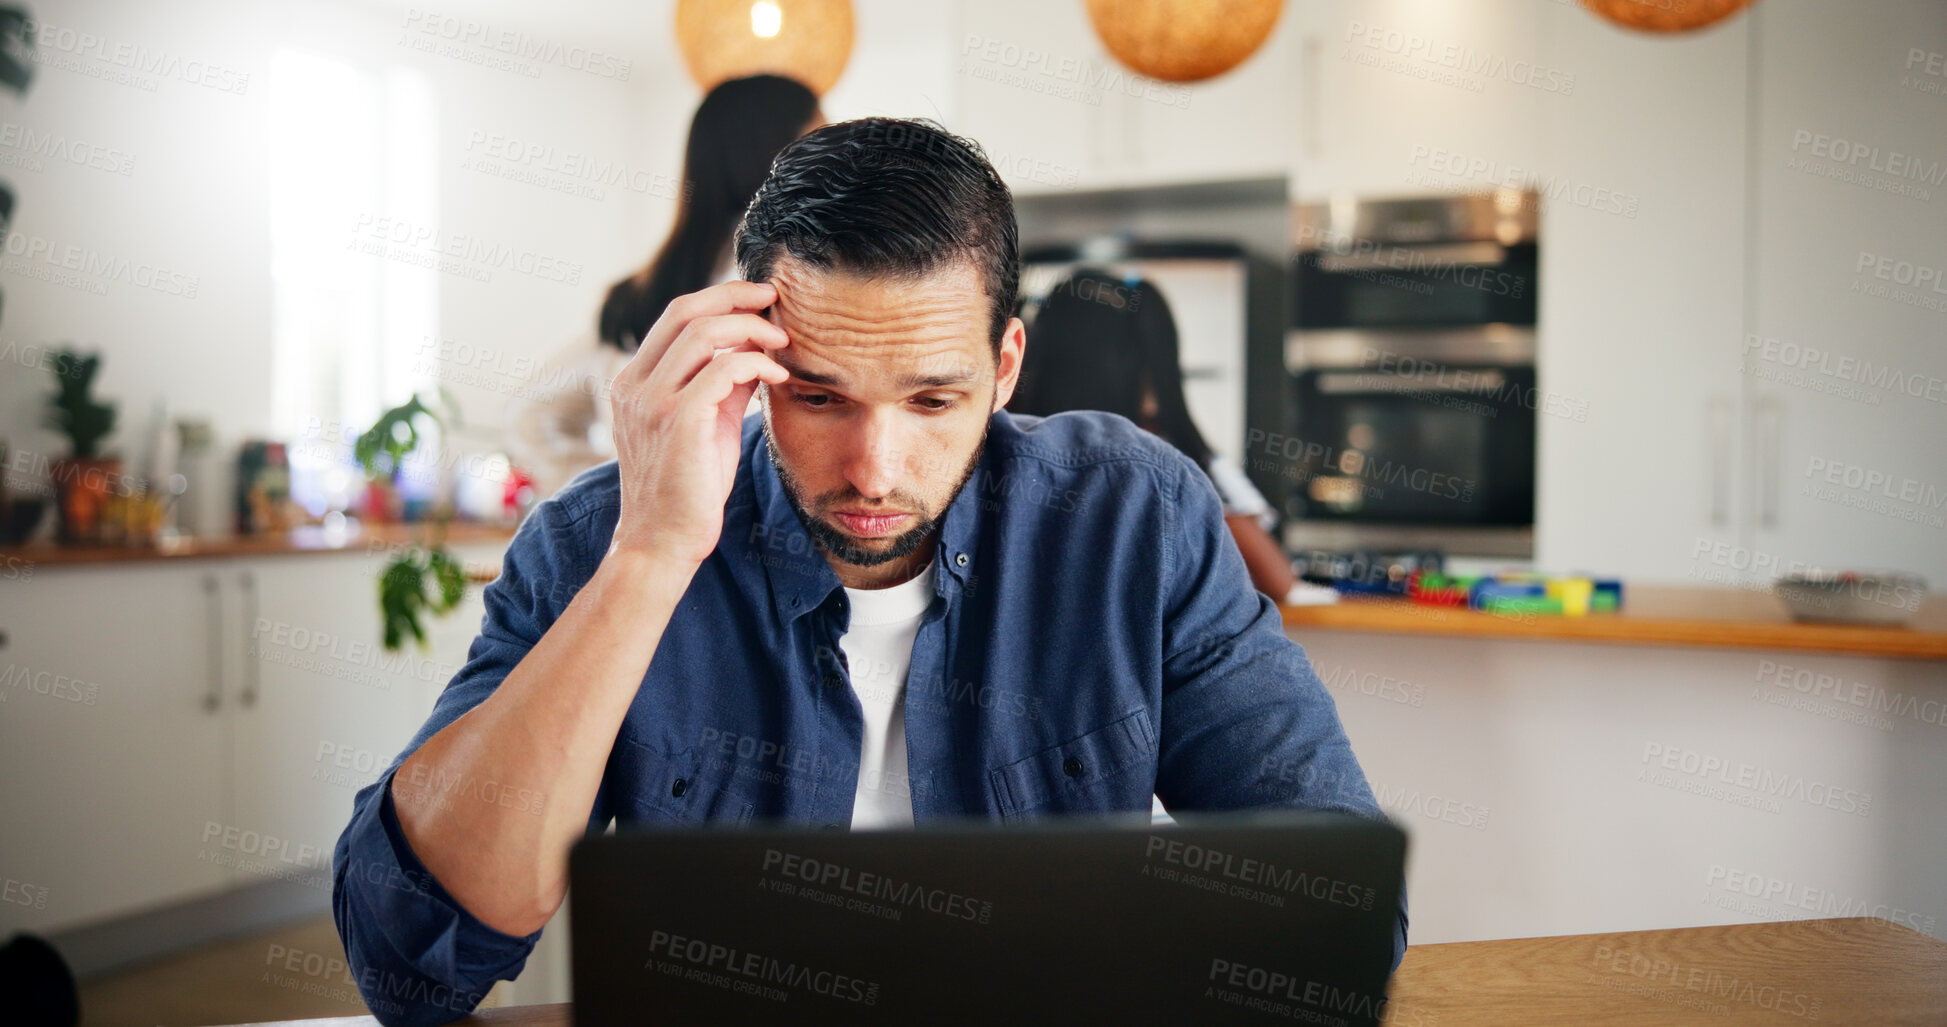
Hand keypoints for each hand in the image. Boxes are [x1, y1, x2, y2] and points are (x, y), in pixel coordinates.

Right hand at [606, 280, 789, 565]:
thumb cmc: (687, 487)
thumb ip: (723, 385)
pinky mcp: (678, 422)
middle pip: (685, 310)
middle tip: (776, 298)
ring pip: (703, 332)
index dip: (720, 296)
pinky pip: (722, 370)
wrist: (662, 542)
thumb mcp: (705, 424)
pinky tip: (777, 375)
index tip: (760, 298)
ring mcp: (651, 402)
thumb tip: (757, 351)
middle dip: (736, 295)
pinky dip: (756, 363)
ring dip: (750, 328)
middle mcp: (634, 384)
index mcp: (634, 381)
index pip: (675, 315)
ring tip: (782, 340)